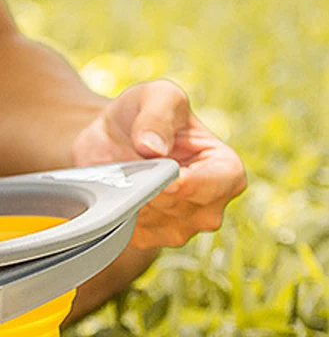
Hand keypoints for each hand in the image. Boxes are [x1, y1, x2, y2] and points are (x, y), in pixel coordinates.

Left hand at [71, 79, 245, 248]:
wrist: (110, 138)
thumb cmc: (144, 114)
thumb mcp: (156, 96)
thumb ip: (157, 115)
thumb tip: (152, 148)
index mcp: (226, 171)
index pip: (212, 186)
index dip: (183, 181)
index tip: (159, 170)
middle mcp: (209, 208)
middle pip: (177, 207)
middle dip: (148, 185)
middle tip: (130, 163)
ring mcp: (178, 230)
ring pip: (149, 221)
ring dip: (129, 198)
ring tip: (123, 173)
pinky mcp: (146, 240)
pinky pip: (127, 232)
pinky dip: (116, 212)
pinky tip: (115, 192)